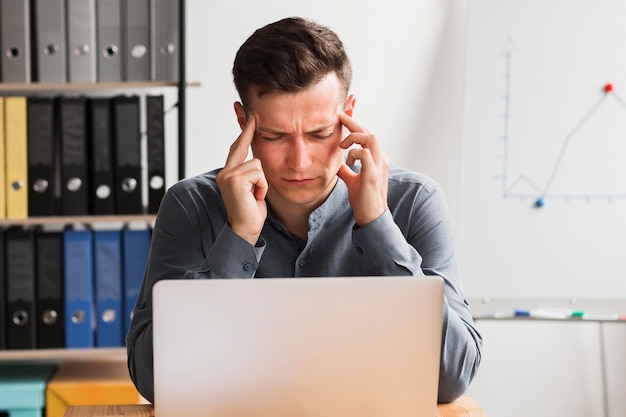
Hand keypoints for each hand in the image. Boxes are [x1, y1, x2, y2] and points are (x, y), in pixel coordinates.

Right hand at [216, 116, 267, 244]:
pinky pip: (258, 173)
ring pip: (257, 163)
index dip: (244, 132)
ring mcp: (227, 175)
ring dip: (262, 181)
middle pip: (241, 146)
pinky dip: (262, 186)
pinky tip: (255, 197)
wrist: (246, 230)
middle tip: (254, 113)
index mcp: (228, 173)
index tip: (250, 115)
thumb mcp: (253, 188)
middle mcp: (224, 172)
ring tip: (256, 195)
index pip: (236, 148)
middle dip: (249, 130)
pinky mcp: (234, 180)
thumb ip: (252, 174)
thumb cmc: (252, 211)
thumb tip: (258, 160)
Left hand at [336, 113, 388, 226]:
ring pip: (370, 137)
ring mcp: (378, 165)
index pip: (366, 135)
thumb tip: (336, 163)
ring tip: (342, 145)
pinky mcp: (372, 174)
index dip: (355, 123)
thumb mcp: (352, 180)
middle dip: (352, 121)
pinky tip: (347, 162)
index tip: (343, 114)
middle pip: (368, 132)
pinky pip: (364, 154)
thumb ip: (346, 169)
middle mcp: (380, 158)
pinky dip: (353, 153)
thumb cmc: (363, 199)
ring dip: (353, 137)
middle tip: (338, 115)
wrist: (371, 216)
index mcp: (376, 158)